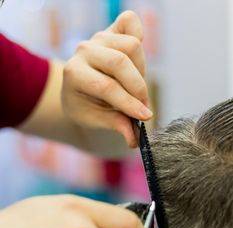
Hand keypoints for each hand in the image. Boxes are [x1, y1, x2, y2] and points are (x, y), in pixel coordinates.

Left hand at [62, 11, 151, 147]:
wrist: (78, 89)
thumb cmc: (85, 106)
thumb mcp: (94, 119)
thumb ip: (114, 125)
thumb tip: (134, 139)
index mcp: (74, 73)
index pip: (107, 86)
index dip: (129, 103)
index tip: (145, 117)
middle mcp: (84, 51)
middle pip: (121, 62)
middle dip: (138, 88)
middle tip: (143, 106)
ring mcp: (98, 38)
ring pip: (131, 46)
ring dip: (140, 71)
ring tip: (135, 88)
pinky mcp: (111, 31)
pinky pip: (131, 22)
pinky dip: (139, 34)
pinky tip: (136, 59)